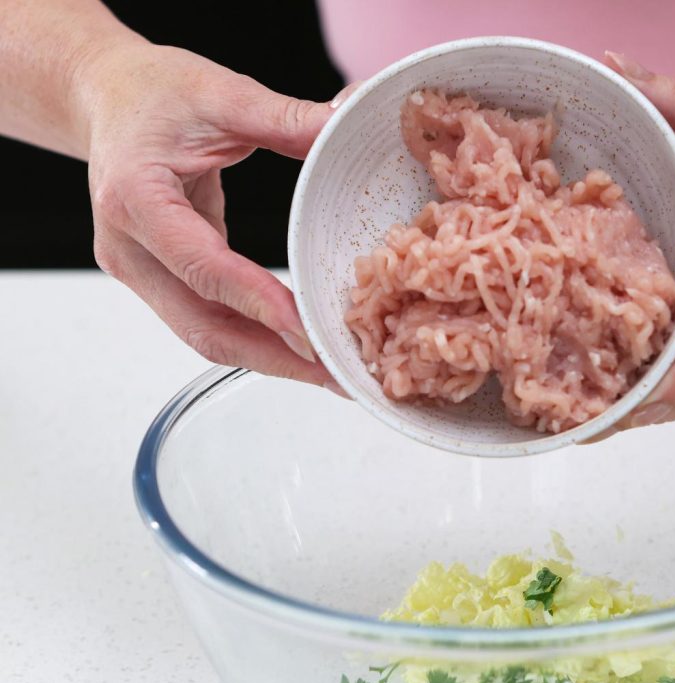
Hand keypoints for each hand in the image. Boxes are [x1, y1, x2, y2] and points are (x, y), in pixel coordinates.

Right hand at [80, 42, 350, 387]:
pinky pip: (208, 320)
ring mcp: (138, 270)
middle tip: (337, 375)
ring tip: (330, 371)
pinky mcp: (156, 280)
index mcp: (135, 198)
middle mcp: (128, 246)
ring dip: (270, 359)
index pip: (203, 267)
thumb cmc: (153, 91)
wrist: (106, 97)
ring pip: (205, 335)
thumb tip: (344, 125)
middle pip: (202, 326)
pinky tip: (301, 346)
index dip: (259, 304)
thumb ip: (284, 119)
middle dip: (275, 358)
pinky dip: (256, 338)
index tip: (310, 332)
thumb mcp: (222, 93)